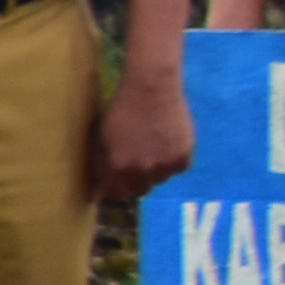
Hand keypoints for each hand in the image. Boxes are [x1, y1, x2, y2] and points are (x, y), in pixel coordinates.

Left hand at [93, 58, 195, 201]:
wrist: (152, 90)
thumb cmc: (122, 111)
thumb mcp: (103, 140)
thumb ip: (102, 168)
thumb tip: (99, 194)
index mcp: (120, 168)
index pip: (116, 194)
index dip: (113, 189)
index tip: (113, 182)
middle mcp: (144, 172)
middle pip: (139, 191)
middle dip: (133, 182)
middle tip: (133, 164)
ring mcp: (166, 165)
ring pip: (159, 180)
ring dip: (153, 172)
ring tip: (151, 151)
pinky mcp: (184, 156)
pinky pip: (177, 169)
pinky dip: (172, 162)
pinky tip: (166, 146)